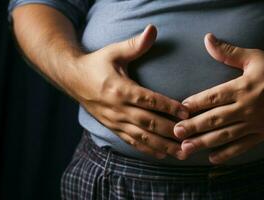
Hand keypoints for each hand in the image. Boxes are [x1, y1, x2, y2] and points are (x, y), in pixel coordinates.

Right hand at [69, 25, 188, 159]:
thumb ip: (135, 44)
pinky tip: (162, 155)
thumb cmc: (96, 64)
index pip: (148, 99)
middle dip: (170, 132)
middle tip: (190, 139)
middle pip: (148, 123)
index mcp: (120, 89)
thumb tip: (153, 29)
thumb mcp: (113, 52)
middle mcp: (118, 108)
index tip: (187, 112)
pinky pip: (132, 141)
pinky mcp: (113, 127)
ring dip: (162, 146)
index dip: (168, 106)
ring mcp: (115, 121)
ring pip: (141, 137)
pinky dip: (147, 149)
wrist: (73, 78)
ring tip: (181, 153)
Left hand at [174, 33, 263, 163]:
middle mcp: (246, 107)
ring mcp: (254, 123)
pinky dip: (227, 154)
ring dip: (204, 142)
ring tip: (186, 148)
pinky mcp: (262, 134)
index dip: (195, 103)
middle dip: (194, 126)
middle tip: (175, 132)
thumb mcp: (255, 58)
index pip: (213, 96)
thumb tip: (207, 39)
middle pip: (215, 118)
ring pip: (225, 135)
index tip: (178, 109)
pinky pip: (243, 147)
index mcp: (242, 87)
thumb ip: (228, 52)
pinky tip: (212, 159)